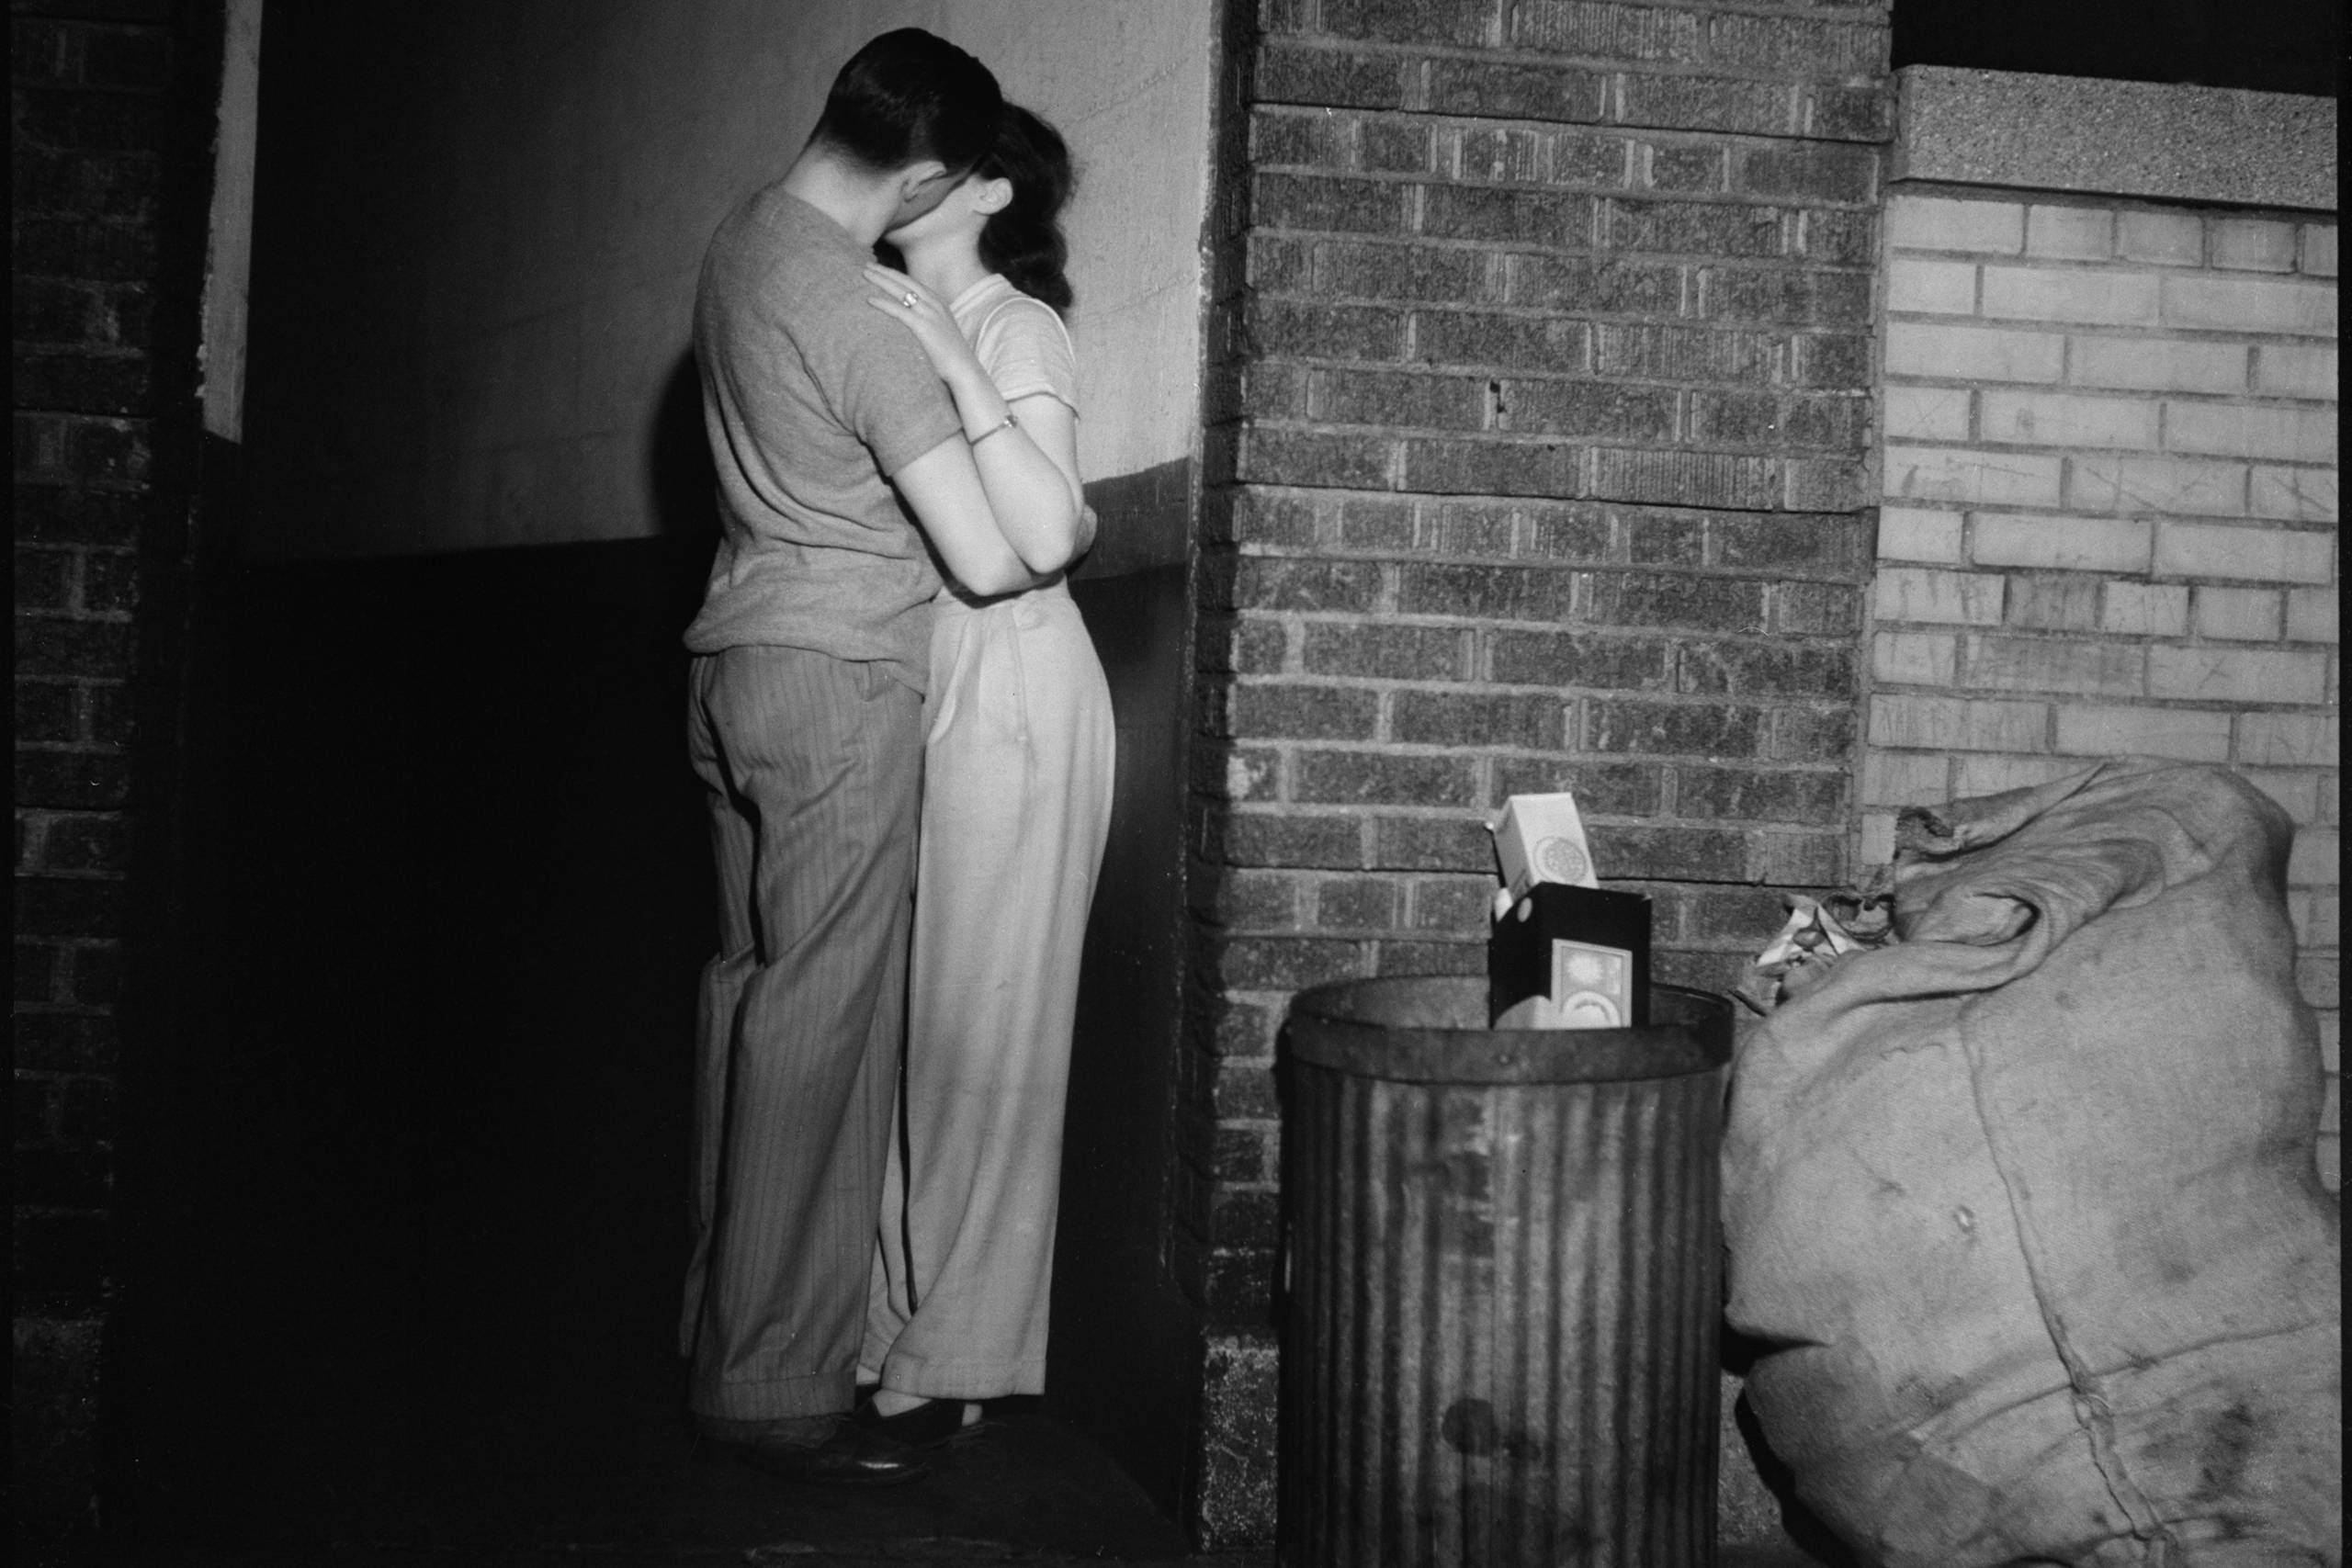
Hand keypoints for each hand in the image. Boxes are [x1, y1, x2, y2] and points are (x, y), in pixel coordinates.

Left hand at [864, 263, 983, 385]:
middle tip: (867, 265)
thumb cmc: (950, 356)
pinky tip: (869, 300)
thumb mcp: (940, 331)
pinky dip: (883, 303)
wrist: (964, 369)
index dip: (895, 274)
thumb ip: (928, 322)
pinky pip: (899, 310)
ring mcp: (929, 313)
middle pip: (904, 281)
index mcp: (938, 302)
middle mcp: (934, 303)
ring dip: (881, 280)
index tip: (880, 269)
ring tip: (864, 274)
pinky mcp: (923, 326)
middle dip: (884, 271)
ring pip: (900, 291)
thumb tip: (911, 323)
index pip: (913, 282)